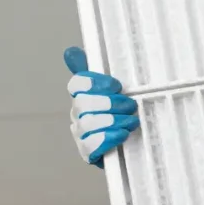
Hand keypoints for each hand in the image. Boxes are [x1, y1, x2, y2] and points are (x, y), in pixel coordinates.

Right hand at [64, 46, 139, 166]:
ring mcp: (80, 134)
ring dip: (114, 121)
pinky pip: (91, 145)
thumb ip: (95, 70)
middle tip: (130, 105)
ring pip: (89, 124)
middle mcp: (77, 114)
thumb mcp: (113, 91)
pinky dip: (109, 138)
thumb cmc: (120, 115)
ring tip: (132, 121)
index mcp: (82, 96)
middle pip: (84, 104)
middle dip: (111, 103)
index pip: (77, 84)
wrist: (127, 147)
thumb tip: (71, 51)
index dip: (95, 83)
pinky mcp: (87, 153)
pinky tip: (123, 134)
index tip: (117, 85)